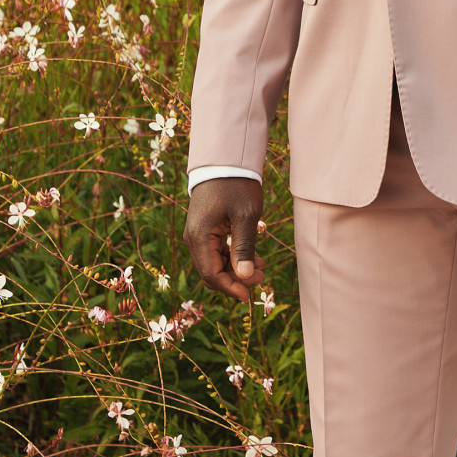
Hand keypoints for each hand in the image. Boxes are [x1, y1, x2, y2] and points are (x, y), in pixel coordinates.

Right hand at [184, 176, 266, 301]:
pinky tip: (254, 256)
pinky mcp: (205, 229)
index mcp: (199, 237)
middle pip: (211, 272)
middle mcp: (193, 238)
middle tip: (263, 276)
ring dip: (237, 268)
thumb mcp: (246, 217)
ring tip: (263, 266)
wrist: (225, 161)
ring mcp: (198, 234)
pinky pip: (216, 251)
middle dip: (236, 279)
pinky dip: (234, 257)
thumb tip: (245, 277)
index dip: (230, 288)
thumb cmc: (237, 186)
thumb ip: (244, 248)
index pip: (211, 274)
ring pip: (215, 263)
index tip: (250, 295)